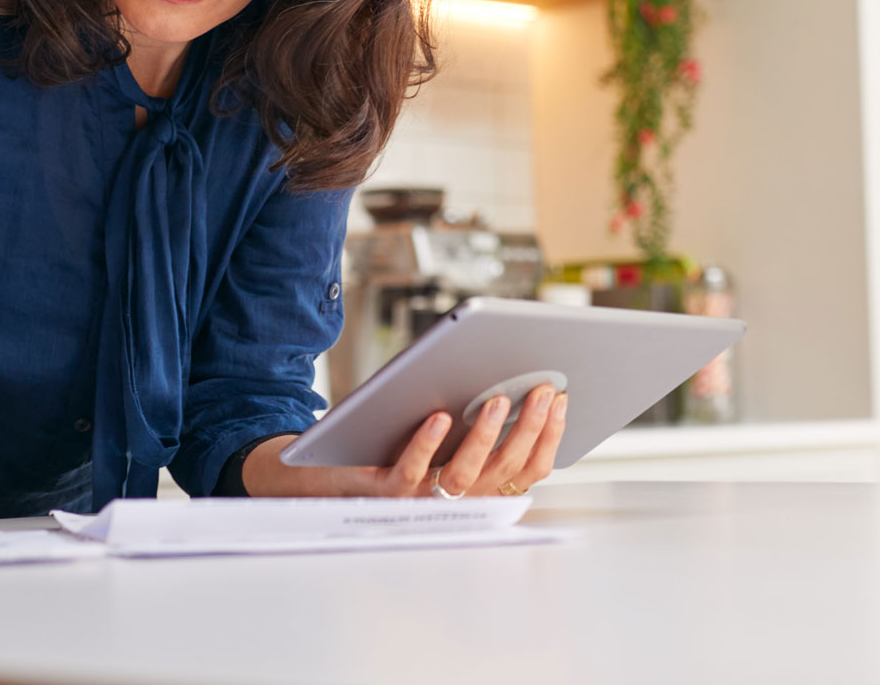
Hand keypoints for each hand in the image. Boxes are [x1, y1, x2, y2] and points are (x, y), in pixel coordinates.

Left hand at [241, 384, 566, 497]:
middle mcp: (453, 502)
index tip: (564, 398)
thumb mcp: (439, 430)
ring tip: (499, 398)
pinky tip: (439, 414)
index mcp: (476, 488)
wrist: (315, 470)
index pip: (529, 471)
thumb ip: (475, 416)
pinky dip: (427, 444)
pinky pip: (409, 472)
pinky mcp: (381, 492)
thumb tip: (515, 377)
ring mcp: (418, 500)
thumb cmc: (386, 441)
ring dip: (486, 438)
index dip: (550, 437)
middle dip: (530, 428)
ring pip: (463, 478)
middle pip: (505, 472)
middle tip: (543, 388)